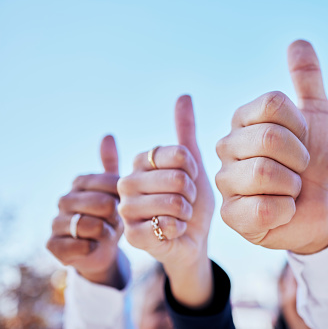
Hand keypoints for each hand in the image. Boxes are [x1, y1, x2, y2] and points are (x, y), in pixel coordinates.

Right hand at [47, 135, 123, 287]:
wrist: (100, 249)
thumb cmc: (110, 215)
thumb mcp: (115, 190)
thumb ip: (111, 165)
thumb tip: (107, 135)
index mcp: (80, 181)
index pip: (111, 183)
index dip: (123, 198)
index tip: (123, 204)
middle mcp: (63, 199)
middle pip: (102, 204)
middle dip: (115, 216)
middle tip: (115, 222)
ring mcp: (55, 222)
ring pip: (90, 225)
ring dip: (106, 233)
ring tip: (107, 233)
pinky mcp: (53, 245)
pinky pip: (79, 246)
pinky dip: (92, 248)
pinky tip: (94, 246)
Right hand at [118, 95, 213, 307]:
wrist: (191, 238)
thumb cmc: (190, 200)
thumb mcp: (192, 164)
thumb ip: (185, 131)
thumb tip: (183, 95)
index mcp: (140, 161)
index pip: (180, 154)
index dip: (195, 170)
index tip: (190, 179)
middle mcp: (127, 182)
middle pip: (179, 178)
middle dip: (191, 194)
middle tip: (184, 202)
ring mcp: (126, 209)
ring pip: (174, 202)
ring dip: (186, 212)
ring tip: (179, 215)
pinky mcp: (131, 235)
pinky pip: (167, 225)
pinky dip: (179, 230)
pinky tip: (173, 232)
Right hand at [216, 41, 327, 254]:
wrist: (320, 208)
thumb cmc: (315, 163)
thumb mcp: (317, 119)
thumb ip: (307, 81)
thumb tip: (298, 42)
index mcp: (244, 120)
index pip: (272, 105)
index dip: (299, 125)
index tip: (305, 140)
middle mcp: (226, 146)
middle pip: (269, 137)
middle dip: (300, 157)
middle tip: (301, 170)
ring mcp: (224, 181)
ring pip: (265, 172)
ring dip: (293, 184)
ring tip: (292, 189)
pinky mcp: (230, 215)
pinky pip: (262, 208)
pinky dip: (285, 210)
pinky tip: (284, 210)